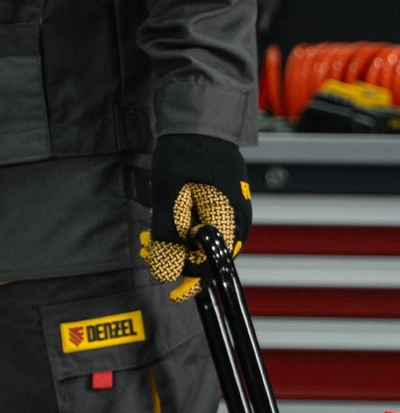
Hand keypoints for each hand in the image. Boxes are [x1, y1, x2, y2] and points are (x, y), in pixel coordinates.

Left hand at [141, 134, 252, 302]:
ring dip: (177, 243)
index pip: (211, 267)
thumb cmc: (187, 153)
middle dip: (177, 257)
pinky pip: (207, 227)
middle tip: (148, 248)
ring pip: (204, 243)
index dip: (189, 281)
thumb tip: (164, 270)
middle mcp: (237, 222)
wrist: (199, 123)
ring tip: (151, 233)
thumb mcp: (169, 196)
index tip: (170, 289)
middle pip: (208, 257)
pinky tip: (167, 220)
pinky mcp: (225, 205)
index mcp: (229, 223)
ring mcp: (233, 213)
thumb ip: (168, 236)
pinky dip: (185, 229)